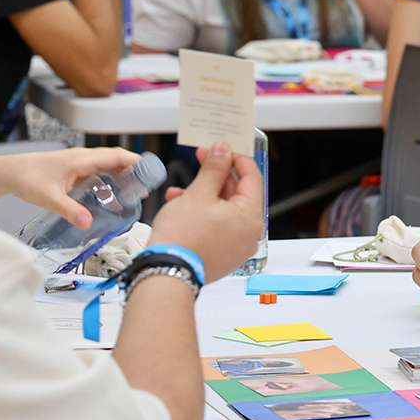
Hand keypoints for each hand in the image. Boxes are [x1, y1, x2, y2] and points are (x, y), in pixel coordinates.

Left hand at [0, 146, 138, 226]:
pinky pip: (96, 174)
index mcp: (81, 160)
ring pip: (106, 167)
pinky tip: (109, 199)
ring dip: (120, 178)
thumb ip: (70, 211)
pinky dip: (107, 183)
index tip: (150, 172)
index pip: (115, 156)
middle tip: (145, 189)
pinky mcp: (72, 172)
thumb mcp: (49, 198)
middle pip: (114, 160)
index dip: (135, 162)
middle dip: (132, 172)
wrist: (7, 173)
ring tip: (132, 195)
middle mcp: (82, 159)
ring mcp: (77, 164)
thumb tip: (89, 223)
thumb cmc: (26, 179)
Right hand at [149, 141, 263, 275]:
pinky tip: (180, 205)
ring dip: (203, 194)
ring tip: (181, 188)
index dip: (236, 158)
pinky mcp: (222, 254)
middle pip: (238, 194)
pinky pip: (217, 226)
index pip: (252, 177)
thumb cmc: (183, 237)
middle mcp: (249, 233)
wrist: (167, 271)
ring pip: (224, 210)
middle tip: (202, 158)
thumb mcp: (199, 193)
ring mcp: (236, 246)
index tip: (222, 147)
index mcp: (251, 217)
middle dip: (216, 175)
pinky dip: (202, 213)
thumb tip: (223, 150)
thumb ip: (214, 168)